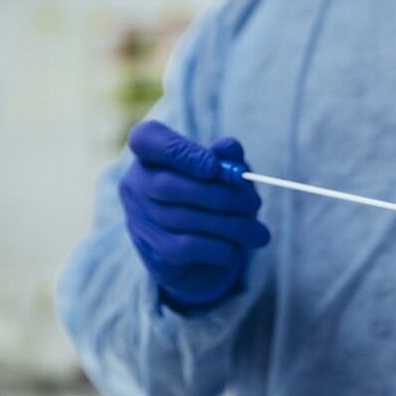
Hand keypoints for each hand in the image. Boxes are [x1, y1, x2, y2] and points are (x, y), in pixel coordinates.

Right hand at [119, 121, 269, 310]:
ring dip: (230, 226)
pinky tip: (237, 253)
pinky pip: (187, 246)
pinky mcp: (152, 250)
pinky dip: (219, 249)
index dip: (179, 152)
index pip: (146, 139)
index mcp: (150, 153)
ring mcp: (139, 219)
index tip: (213, 166)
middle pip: (167, 186)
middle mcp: (135, 184)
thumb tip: (231, 149)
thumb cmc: (214, 200)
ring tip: (260, 233)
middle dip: (221, 195)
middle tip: (256, 203)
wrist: (201, 256)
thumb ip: (228, 158)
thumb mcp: (227, 175)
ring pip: (183, 219)